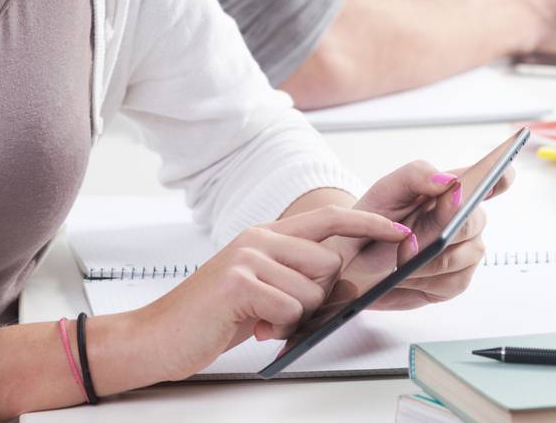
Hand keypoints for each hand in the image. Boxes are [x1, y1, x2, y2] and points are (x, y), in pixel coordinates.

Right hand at [130, 205, 411, 382]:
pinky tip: (252, 326)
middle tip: (285, 314)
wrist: (158, 335)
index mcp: (265, 235)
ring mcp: (248, 256)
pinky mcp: (240, 281)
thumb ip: (293, 278)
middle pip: (329, 264)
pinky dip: (278, 328)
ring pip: (312, 291)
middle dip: (318, 298)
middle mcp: (259, 238)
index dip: (366, 223)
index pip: (328, 219)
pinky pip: (290, 310)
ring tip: (262, 320)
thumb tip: (337, 285)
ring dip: (294, 317)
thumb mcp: (258, 289)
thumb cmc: (210, 316)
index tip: (398, 229)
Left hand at [343, 149, 515, 310]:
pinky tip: (408, 276)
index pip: (492, 179)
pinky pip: (455, 281)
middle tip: (410, 241)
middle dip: (442, 230)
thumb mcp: (387, 190)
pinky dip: (427, 280)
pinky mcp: (457, 280)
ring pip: (467, 254)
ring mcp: (466, 250)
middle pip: (476, 219)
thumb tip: (449, 182)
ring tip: (400, 260)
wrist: (354, 260)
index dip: (501, 176)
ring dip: (429, 260)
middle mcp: (467, 218)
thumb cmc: (373, 218)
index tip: (501, 174)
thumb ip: (417, 175)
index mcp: (454, 190)